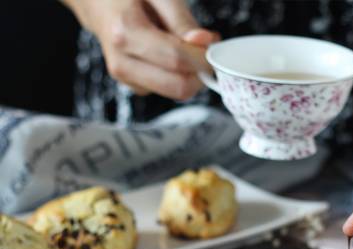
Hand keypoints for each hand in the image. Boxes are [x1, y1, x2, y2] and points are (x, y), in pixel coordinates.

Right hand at [65, 0, 218, 98]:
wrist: (95, 3)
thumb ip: (181, 19)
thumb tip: (204, 42)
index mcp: (126, 33)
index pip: (177, 60)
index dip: (203, 56)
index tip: (212, 42)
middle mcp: (122, 63)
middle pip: (178, 87)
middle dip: (200, 72)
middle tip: (205, 49)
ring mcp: (126, 78)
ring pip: (176, 92)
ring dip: (191, 73)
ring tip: (185, 46)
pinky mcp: (133, 86)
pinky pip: (168, 89)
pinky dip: (179, 75)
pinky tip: (172, 54)